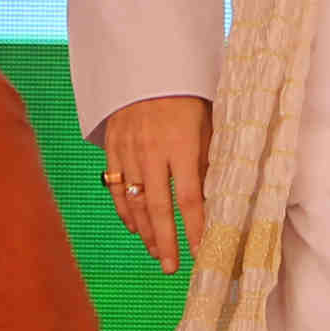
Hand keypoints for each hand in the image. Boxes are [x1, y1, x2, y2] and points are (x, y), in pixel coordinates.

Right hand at [98, 92, 211, 273]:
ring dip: (146, 231)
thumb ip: (209, 157)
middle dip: (167, 241)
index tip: (202, 252)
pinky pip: (117, 188)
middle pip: (159, 208)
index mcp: (181, 144)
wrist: (148, 62)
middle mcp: (152, 151)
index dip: (196, 228)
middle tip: (173, 268)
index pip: (190, 198)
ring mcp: (128, 151)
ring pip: (135, 202)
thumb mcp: (209, 121)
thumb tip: (218, 194)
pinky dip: (126, 211)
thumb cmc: (189, 94)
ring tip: (158, 253)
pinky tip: (135, 228)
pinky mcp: (111, 147)